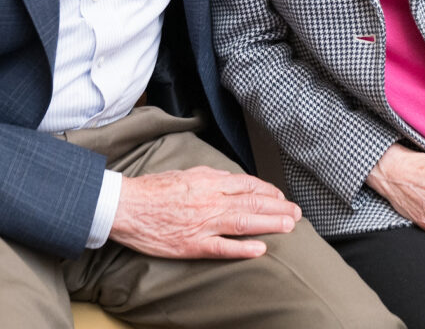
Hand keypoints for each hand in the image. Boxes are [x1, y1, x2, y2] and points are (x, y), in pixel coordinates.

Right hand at [109, 165, 301, 258]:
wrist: (128, 206)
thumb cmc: (154, 189)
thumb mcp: (186, 173)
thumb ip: (210, 176)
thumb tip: (231, 179)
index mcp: (208, 181)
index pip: (247, 185)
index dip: (268, 191)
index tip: (281, 196)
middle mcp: (210, 200)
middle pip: (252, 203)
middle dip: (278, 207)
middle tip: (296, 213)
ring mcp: (203, 224)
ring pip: (244, 223)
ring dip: (270, 224)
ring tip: (289, 227)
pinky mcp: (193, 245)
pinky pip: (223, 248)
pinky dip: (243, 249)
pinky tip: (260, 250)